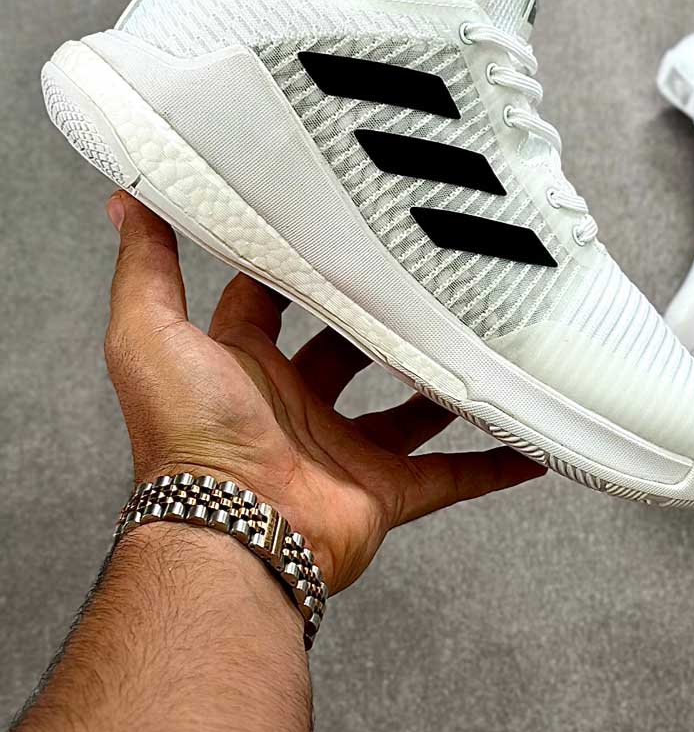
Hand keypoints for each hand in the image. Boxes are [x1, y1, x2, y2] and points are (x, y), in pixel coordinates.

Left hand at [104, 193, 543, 593]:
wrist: (230, 533)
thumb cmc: (186, 437)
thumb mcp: (150, 331)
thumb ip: (146, 265)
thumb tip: (128, 198)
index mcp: (241, 366)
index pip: (270, 300)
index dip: (296, 263)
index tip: (337, 222)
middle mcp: (291, 406)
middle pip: (348, 349)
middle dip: (380, 315)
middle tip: (425, 269)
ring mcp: (340, 452)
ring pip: (406, 410)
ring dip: (441, 383)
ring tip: (483, 337)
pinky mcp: (382, 494)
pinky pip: (448, 478)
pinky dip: (490, 464)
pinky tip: (529, 439)